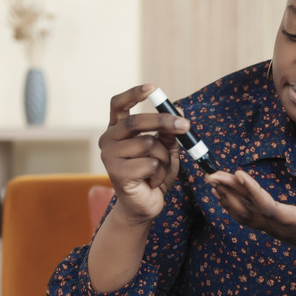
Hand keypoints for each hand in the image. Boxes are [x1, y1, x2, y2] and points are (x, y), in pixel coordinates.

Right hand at [98, 84, 189, 224]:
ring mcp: (109, 156)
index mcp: (117, 129)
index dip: (133, 94)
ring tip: (158, 171)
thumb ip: (169, 132)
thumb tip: (179, 110)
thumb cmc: (153, 174)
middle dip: (164, 121)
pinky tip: (151, 182)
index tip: (152, 88)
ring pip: (149, 144)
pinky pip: (150, 163)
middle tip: (186, 125)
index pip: (118, 105)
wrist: (144, 206)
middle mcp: (108, 140)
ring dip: (164, 158)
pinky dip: (159, 173)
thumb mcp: (165, 150)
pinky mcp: (116, 173)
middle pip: (136, 121)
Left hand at [204, 168, 295, 271]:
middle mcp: (282, 228)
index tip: (239, 174)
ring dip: (227, 197)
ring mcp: (274, 229)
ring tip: (212, 178)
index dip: (254, 193)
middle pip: (251, 211)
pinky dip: (231, 204)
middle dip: (231, 192)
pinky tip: (222, 192)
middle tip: (213, 174)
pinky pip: (246, 217)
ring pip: (245, 215)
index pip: (271, 209)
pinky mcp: (271, 227)